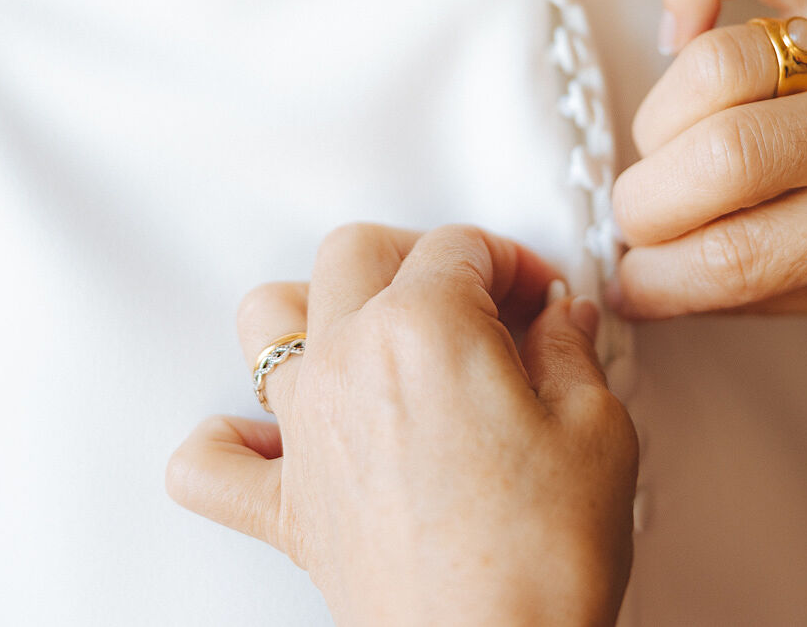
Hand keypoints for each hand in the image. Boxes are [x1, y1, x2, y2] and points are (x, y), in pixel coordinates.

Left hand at [166, 224, 638, 626]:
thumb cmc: (541, 560)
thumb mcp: (597, 430)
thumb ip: (571, 353)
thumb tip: (561, 322)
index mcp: (426, 327)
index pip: (460, 245)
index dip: (512, 261)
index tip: (539, 297)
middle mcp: (349, 362)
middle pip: (357, 252)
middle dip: (419, 257)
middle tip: (473, 299)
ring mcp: (306, 432)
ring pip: (267, 319)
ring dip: (314, 308)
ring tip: (370, 333)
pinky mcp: (286, 507)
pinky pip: (209, 462)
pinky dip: (227, 440)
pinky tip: (266, 436)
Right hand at [610, 0, 806, 318]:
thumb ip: (760, 288)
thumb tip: (642, 283)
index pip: (740, 257)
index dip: (658, 280)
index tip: (631, 285)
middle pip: (723, 155)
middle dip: (647, 204)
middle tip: (642, 221)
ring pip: (719, 61)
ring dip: (661, 121)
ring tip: (670, 151)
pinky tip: (683, 38)